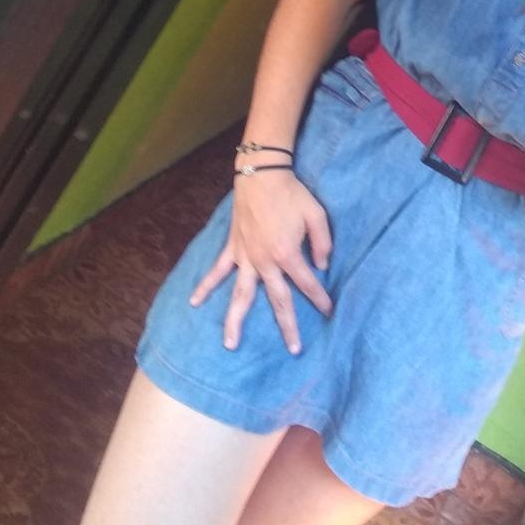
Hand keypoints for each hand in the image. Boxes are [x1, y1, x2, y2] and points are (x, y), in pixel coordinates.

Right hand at [189, 170, 332, 352]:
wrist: (262, 175)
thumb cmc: (292, 194)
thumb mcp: (317, 216)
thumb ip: (323, 244)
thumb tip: (322, 266)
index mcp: (287, 255)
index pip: (308, 284)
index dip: (320, 298)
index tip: (329, 311)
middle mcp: (265, 262)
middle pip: (278, 301)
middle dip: (287, 326)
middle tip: (294, 349)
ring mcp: (246, 258)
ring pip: (240, 295)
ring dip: (235, 321)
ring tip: (230, 345)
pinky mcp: (233, 248)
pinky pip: (217, 271)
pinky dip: (205, 286)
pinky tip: (195, 303)